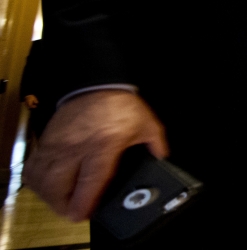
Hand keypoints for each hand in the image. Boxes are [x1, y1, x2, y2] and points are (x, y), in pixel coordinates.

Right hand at [23, 90, 167, 220]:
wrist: (95, 84)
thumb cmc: (119, 105)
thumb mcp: (146, 123)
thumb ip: (156, 143)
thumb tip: (162, 157)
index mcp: (103, 144)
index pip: (90, 179)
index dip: (84, 201)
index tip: (82, 214)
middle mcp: (76, 147)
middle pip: (58, 185)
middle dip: (63, 204)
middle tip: (73, 210)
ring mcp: (58, 145)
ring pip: (42, 180)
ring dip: (49, 196)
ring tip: (61, 201)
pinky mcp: (46, 142)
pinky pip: (33, 168)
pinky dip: (37, 182)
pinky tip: (48, 186)